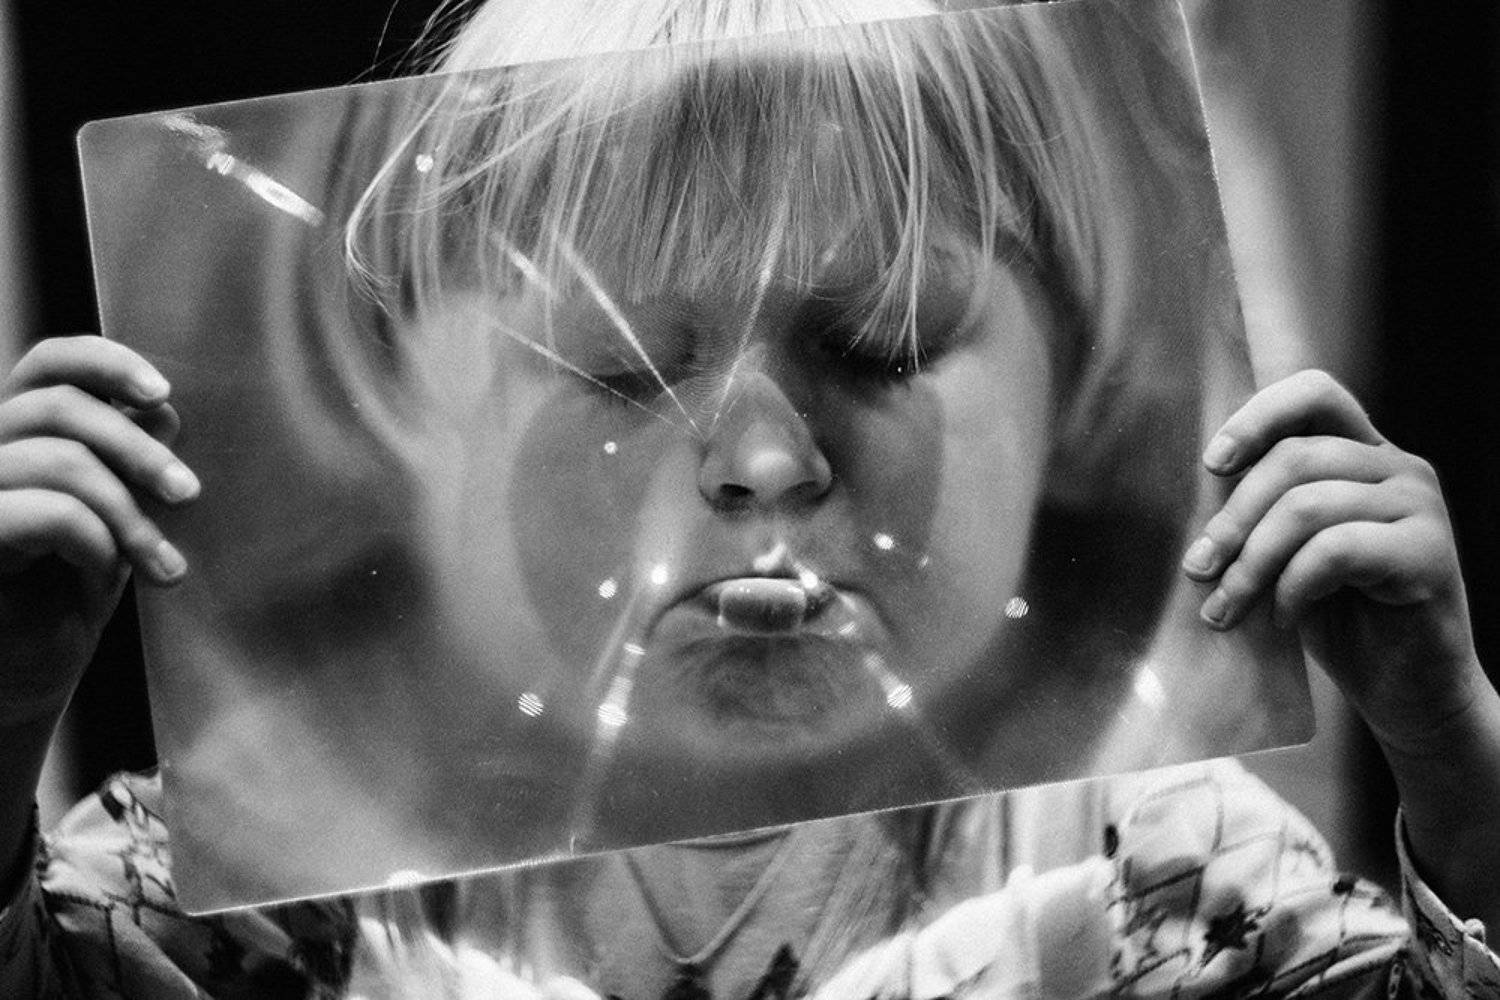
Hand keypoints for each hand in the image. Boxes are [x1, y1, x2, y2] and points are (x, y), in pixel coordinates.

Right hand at [0, 335, 197, 726]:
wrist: (22, 683)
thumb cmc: (62, 600)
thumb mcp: (112, 523)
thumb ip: (126, 466)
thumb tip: (162, 413)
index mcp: (16, 436)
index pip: (48, 363)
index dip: (105, 362)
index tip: (162, 394)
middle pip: (59, 406)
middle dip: (139, 450)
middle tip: (188, 494)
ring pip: (60, 459)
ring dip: (128, 513)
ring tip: (161, 565)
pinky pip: (47, 513)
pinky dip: (94, 540)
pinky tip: (104, 575)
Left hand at [1179, 369, 1483, 756]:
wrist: (1409, 693)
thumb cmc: (1340, 622)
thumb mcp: (1288, 555)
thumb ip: (1262, 511)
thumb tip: (1187, 487)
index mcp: (1365, 455)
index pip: (1315, 393)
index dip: (1257, 416)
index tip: (1211, 463)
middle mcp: (1400, 468)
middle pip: (1294, 457)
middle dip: (1233, 517)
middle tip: (1198, 569)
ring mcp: (1420, 507)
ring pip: (1307, 506)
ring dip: (1251, 562)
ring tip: (1226, 608)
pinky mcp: (1430, 554)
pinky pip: (1335, 550)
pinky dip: (1293, 586)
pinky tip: (1283, 619)